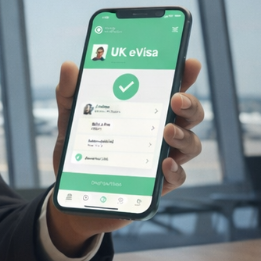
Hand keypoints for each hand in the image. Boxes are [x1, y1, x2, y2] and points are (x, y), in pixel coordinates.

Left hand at [47, 59, 204, 255]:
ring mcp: (162, 158)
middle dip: (190, 104)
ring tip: (167, 131)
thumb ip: (70, 94)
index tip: (190, 63)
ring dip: (184, 135)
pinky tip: (165, 163)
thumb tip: (69, 66)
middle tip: (176, 99)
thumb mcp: (71, 121)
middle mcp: (159, 132)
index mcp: (143, 110)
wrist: (74, 197)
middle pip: (190, 114)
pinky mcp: (158, 185)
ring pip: (191, 143)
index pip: (171, 87)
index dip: (184, 74)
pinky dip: (175, 169)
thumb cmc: (80, 154)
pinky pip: (178, 176)